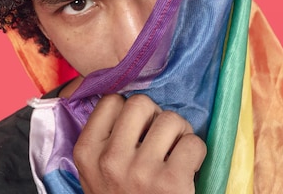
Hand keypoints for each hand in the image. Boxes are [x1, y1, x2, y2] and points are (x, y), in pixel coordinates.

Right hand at [73, 94, 205, 193]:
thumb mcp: (95, 172)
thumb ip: (103, 139)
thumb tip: (126, 99)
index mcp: (87, 152)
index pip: (111, 101)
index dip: (129, 112)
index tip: (136, 129)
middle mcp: (109, 159)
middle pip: (141, 103)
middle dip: (156, 117)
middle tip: (160, 139)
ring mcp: (140, 171)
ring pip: (171, 119)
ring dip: (180, 134)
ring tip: (175, 154)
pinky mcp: (171, 182)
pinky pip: (193, 143)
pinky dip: (196, 153)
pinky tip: (186, 169)